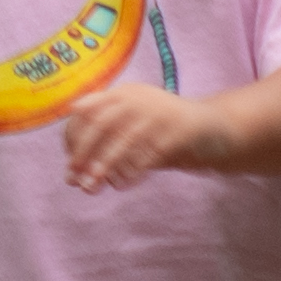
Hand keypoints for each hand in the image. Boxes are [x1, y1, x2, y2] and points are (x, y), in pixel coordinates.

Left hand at [58, 81, 222, 190]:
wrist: (212, 126)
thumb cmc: (163, 130)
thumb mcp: (132, 125)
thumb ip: (106, 138)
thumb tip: (74, 168)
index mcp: (124, 93)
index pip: (87, 109)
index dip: (73, 136)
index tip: (68, 162)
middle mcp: (139, 98)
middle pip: (102, 122)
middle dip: (83, 152)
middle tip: (73, 178)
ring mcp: (160, 113)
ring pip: (124, 139)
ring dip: (104, 165)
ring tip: (92, 187)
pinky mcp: (179, 130)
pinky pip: (150, 153)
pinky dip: (132, 171)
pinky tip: (122, 186)